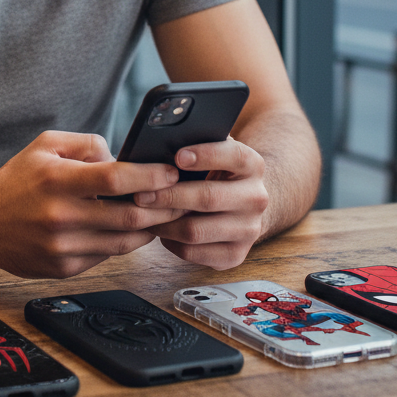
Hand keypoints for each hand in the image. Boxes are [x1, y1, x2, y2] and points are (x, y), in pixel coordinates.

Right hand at [0, 130, 183, 278]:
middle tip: (181, 197)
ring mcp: (61, 247)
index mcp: (56, 179)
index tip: (171, 173)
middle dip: (161, 206)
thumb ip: (88, 144)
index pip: (115, 178)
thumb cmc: (17, 179)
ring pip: (123, 242)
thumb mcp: (46, 145)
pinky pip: (106, 256)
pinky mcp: (62, 269)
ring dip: (149, 228)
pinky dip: (123, 242)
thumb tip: (123, 157)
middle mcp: (59, 216)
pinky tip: (132, 229)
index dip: (149, 176)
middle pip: (127, 215)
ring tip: (163, 214)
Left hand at [135, 137, 268, 269]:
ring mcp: (249, 230)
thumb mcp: (213, 153)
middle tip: (140, 195)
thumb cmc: (215, 172)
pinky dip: (170, 242)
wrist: (242, 205)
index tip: (177, 156)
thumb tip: (161, 141)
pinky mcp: (236, 255)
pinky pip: (194, 252)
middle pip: (208, 198)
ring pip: (196, 230)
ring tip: (144, 214)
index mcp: (252, 165)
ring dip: (164, 223)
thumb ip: (196, 143)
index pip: (233, 156)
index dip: (205, 155)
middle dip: (169, 196)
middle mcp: (256, 198)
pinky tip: (161, 230)